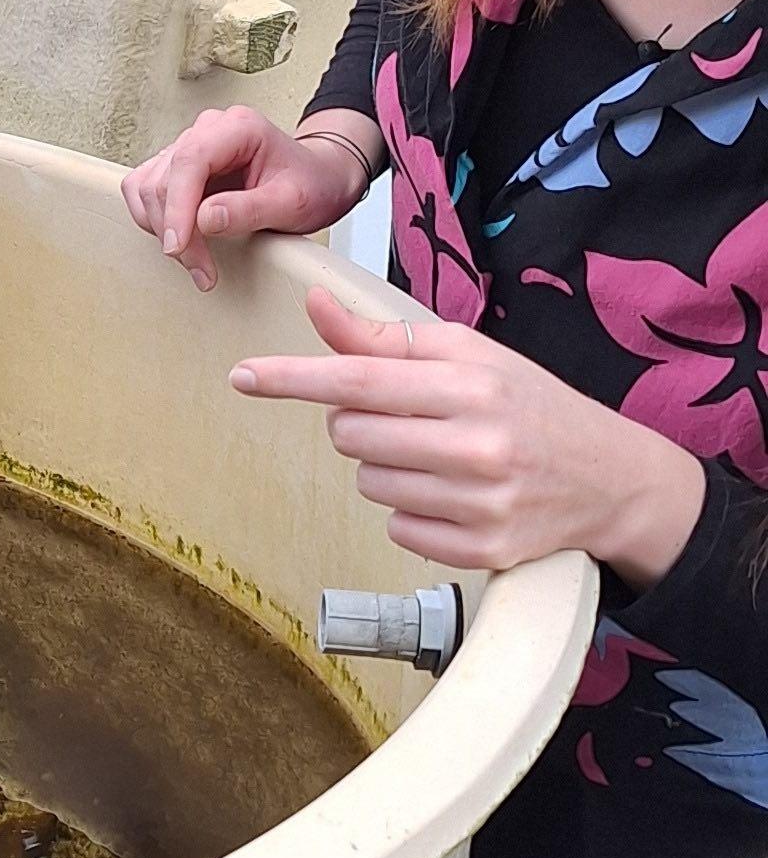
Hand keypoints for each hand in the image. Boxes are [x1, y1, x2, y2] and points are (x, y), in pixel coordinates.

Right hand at [122, 105, 370, 292]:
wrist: (319, 180)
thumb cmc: (311, 183)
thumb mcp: (293, 202)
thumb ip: (250, 209)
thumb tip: (205, 219)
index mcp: (237, 128)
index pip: (189, 161)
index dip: (178, 206)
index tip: (179, 246)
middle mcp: (207, 132)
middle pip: (163, 179)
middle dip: (176, 231)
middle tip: (201, 269)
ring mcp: (189, 148)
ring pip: (148, 187)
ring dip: (163, 229)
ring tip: (196, 260)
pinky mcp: (179, 169)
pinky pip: (147, 192)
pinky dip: (157, 221)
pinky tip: (183, 241)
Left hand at [229, 284, 707, 582]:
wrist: (612, 479)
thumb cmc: (530, 405)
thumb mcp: (471, 356)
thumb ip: (386, 340)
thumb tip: (317, 307)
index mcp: (472, 384)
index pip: (360, 378)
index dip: (295, 378)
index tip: (245, 375)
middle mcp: (477, 445)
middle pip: (352, 435)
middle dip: (360, 423)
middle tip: (407, 418)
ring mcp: (480, 504)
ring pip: (370, 485)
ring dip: (386, 469)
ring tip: (440, 457)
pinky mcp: (482, 551)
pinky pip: (398, 530)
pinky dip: (412, 513)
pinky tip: (453, 496)